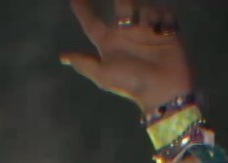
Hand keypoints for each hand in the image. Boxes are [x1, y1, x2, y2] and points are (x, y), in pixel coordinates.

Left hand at [62, 0, 193, 114]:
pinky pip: (162, 13)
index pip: (92, 23)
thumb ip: (84, 63)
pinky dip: (162, 18)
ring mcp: (145, 32)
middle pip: (121, 7)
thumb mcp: (104, 75)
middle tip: (128, 15)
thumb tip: (62, 57)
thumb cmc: (131, 83)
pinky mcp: (165, 31)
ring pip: (142, 7)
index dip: (82, 10)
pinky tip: (162, 31)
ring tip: (149, 28)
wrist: (163, 90)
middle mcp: (126, 35)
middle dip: (123, 2)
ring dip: (145, 13)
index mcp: (109, 44)